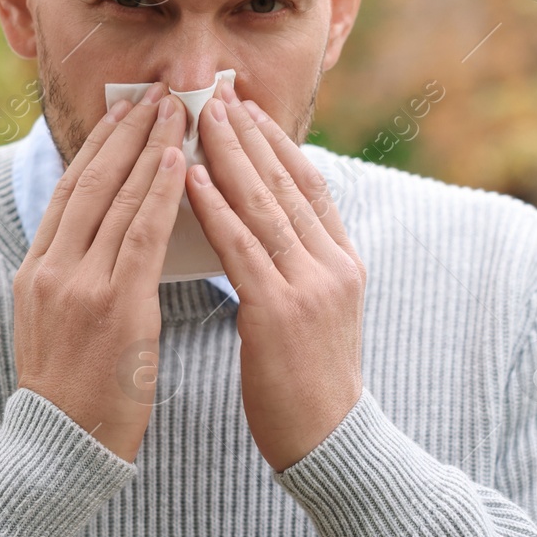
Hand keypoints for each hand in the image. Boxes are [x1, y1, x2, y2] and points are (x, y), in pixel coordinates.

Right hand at [11, 84, 186, 462]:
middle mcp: (51, 269)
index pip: (69, 190)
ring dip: (150, 147)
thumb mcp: (56, 326)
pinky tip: (180, 162)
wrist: (58, 450)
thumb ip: (74, 279)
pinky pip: (141, 235)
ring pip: (117, 198)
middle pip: (91, 181)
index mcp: (35, 271)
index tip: (124, 111)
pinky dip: (161, 193)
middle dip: (126, 131)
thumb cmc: (72, 395)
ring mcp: (79, 285)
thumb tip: (102, 242)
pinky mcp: (113, 305)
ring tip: (176, 109)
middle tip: (156, 91)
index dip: (99, 145)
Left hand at [185, 78, 365, 470]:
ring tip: (200, 115)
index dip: (277, 144)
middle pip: (286, 183)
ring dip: (229, 154)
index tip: (247, 110)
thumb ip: (299, 269)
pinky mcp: (279, 311)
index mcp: (343, 262)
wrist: (331, 444)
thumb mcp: (318, 315)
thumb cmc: (311, 385)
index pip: (309, 186)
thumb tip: (269, 231)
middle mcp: (332, 264)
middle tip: (218, 93)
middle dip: (249, 134)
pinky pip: (241, 246)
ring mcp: (309, 285)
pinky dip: (216, 206)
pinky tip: (192, 177)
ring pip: (263, 204)